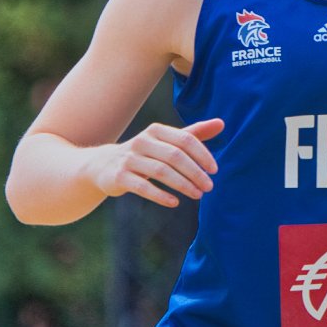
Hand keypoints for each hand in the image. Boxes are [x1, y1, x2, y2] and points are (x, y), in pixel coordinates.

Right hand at [86, 117, 222, 208]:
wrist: (104, 165)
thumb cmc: (144, 153)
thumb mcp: (167, 142)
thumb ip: (193, 133)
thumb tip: (222, 124)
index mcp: (156, 131)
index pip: (185, 140)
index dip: (202, 155)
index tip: (214, 170)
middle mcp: (142, 141)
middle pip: (175, 156)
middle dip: (195, 172)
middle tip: (209, 187)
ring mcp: (129, 159)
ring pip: (161, 171)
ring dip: (182, 184)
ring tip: (197, 195)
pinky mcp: (120, 176)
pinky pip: (142, 186)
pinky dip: (160, 195)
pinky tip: (175, 202)